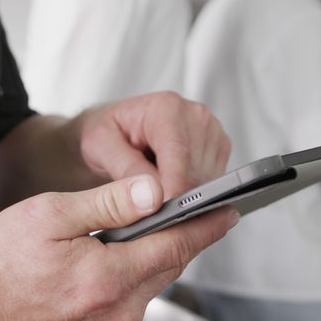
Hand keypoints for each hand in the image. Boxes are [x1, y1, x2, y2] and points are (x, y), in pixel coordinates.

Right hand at [0, 174, 238, 320]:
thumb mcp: (51, 216)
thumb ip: (107, 204)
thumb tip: (151, 192)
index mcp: (109, 278)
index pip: (177, 245)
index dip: (206, 224)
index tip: (228, 210)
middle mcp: (116, 312)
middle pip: (168, 265)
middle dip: (184, 236)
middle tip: (196, 210)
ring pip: (150, 283)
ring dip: (158, 255)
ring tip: (155, 227)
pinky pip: (130, 300)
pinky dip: (136, 275)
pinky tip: (121, 257)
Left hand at [71, 92, 231, 196]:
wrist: (116, 128)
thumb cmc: (108, 133)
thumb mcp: (101, 147)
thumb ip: (127, 169)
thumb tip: (152, 194)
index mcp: (166, 108)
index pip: (179, 153)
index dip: (174, 186)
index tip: (163, 212)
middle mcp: (195, 116)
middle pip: (197, 171)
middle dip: (174, 195)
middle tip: (146, 206)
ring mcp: (211, 132)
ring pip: (208, 181)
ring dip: (183, 195)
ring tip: (154, 190)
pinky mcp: (219, 149)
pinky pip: (213, 184)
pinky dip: (192, 192)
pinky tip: (169, 185)